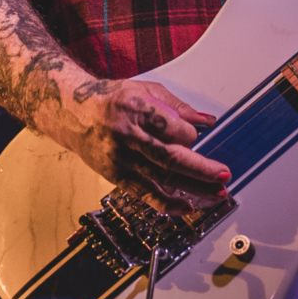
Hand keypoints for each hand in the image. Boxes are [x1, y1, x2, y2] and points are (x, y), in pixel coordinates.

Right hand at [48, 78, 229, 214]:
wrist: (73, 113)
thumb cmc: (112, 100)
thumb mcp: (145, 91)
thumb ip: (178, 107)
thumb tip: (207, 122)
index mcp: (136, 108)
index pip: (174, 128)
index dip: (190, 134)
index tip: (195, 135)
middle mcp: (128, 135)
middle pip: (170, 157)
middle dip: (201, 169)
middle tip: (224, 175)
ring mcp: (121, 158)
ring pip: (161, 178)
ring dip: (193, 188)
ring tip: (216, 193)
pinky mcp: (116, 175)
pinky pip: (144, 194)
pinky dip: (167, 203)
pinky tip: (186, 207)